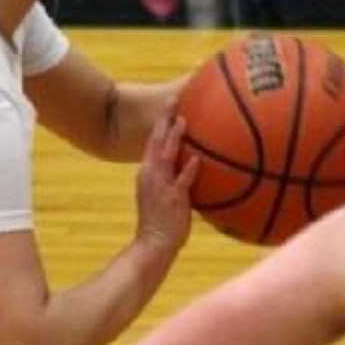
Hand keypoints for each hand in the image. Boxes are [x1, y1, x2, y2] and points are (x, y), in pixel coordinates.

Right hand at [135, 106, 199, 252]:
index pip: (152, 142)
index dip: (160, 123)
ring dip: (174, 138)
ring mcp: (161, 186)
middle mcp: (151, 175)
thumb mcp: (163, 195)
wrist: (153, 243)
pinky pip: (181, 181)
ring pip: (166, 156)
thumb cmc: (162, 221)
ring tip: (183, 121)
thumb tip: (195, 164)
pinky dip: (188, 170)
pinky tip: (197, 160)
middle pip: (156, 142)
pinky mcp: (172, 199)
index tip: (169, 105)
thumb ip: (176, 177)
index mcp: (148, 173)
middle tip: (172, 101)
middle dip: (163, 120)